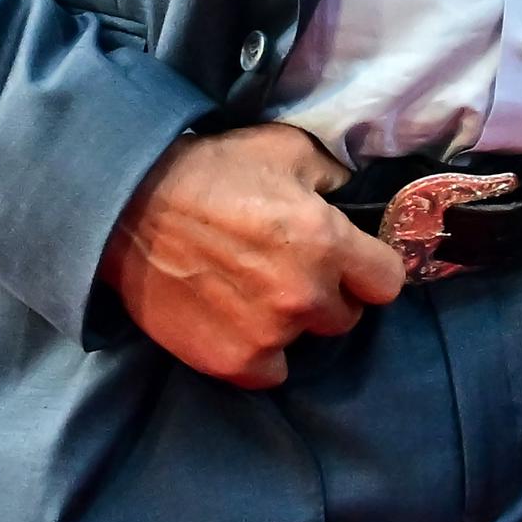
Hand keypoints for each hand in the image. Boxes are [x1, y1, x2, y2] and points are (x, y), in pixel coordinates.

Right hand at [97, 123, 406, 387]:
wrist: (132, 209)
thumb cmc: (214, 171)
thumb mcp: (288, 150)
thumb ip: (333, 177)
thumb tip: (353, 195)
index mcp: (327, 243)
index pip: (388, 281)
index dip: (372, 269)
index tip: (353, 262)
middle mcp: (304, 295)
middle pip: (347, 315)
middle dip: (330, 294)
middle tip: (295, 271)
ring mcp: (268, 334)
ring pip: (306, 342)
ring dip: (292, 322)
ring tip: (258, 292)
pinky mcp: (230, 362)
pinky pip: (269, 371)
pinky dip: (259, 351)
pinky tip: (239, 321)